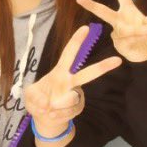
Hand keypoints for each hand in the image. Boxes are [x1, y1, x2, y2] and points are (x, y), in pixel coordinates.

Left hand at [24, 24, 121, 146]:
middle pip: (88, 73)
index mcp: (60, 71)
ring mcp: (76, 95)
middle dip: (102, 67)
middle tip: (117, 60)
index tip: (85, 28)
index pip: (69, 54)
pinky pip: (70, 112)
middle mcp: (71, 81)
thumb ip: (34, 96)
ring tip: (48, 108)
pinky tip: (52, 114)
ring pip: (72, 98)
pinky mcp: (78, 108)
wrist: (44, 118)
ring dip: (56, 106)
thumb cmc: (38, 100)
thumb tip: (47, 103)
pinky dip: (58, 115)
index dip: (76, 41)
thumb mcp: (29, 95)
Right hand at [77, 0, 146, 61]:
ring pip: (120, 29)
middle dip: (91, 5)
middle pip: (103, 11)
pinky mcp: (118, 44)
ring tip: (146, 33)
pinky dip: (133, 41)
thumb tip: (144, 22)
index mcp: (129, 10)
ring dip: (135, 31)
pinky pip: (122, 40)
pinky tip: (139, 42)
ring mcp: (118, 33)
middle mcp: (121, 20)